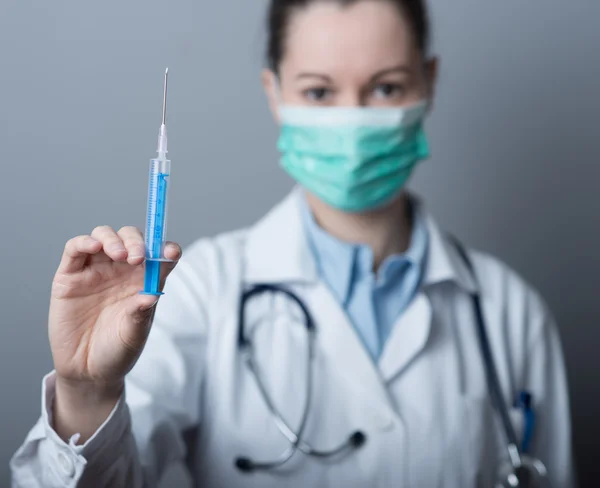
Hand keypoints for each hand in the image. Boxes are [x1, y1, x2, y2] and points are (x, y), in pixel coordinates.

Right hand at [49, 226, 180, 388]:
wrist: (87, 371)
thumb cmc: (117, 350)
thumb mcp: (134, 334)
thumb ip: (141, 313)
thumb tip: (152, 295)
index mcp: (144, 279)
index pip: (159, 254)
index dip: (166, 248)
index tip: (172, 253)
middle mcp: (122, 270)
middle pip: (131, 238)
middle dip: (138, 241)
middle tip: (138, 257)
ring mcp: (96, 270)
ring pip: (105, 236)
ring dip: (114, 239)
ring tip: (121, 255)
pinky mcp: (70, 275)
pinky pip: (75, 249)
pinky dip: (85, 241)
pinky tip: (94, 247)